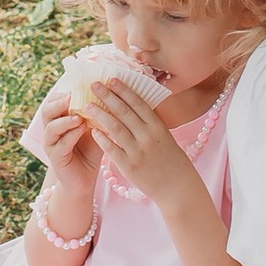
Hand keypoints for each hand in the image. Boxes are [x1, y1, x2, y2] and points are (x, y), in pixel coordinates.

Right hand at [30, 92, 100, 224]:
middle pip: (47, 110)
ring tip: (79, 116)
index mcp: (60, 118)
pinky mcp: (55, 158)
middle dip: (59, 102)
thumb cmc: (91, 149)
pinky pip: (60, 144)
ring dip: (64, 119)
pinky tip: (81, 130)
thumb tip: (110, 90)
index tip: (79, 84)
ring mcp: (51, 144)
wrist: (85, 178)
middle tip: (72, 96)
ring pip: (51, 127)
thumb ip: (97, 112)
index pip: (56, 99)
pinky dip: (70, 136)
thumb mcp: (95, 127)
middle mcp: (52, 129)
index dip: (65, 91)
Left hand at [78, 68, 192, 206]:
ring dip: (100, 114)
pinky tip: (93, 130)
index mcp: (158, 126)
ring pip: (115, 128)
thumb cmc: (170, 159)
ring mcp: (138, 151)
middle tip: (94, 85)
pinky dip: (102, 139)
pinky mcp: (129, 166)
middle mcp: (148, 136)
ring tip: (88, 105)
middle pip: (124, 112)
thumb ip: (149, 122)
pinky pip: (112, 149)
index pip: (138, 103)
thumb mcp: (164, 136)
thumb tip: (132, 105)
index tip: (112, 79)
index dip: (124, 90)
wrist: (177, 187)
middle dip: (108, 96)